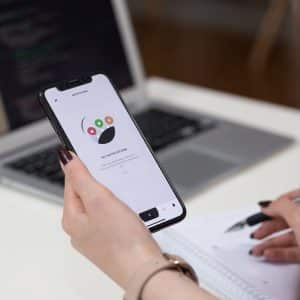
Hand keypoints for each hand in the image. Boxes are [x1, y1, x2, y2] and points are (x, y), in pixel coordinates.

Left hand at [58, 149, 163, 287]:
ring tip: (121, 186)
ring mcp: (96, 234)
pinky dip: (117, 206)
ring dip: (109, 193)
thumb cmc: (121, 239)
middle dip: (98, 179)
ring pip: (99, 204)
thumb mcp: (99, 200)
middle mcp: (81, 228)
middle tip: (111, 169)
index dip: (81, 165)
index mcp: (72, 217)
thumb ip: (81, 177)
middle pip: (85, 193)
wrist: (144, 268)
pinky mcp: (111, 238)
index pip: (72, 182)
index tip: (89, 152)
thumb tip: (65, 158)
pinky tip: (127, 205)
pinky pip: (109, 215)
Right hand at [250, 189, 299, 262]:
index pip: (288, 201)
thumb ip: (279, 206)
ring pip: (287, 238)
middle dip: (266, 229)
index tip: (260, 211)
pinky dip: (279, 253)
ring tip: (256, 249)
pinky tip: (268, 254)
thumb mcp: (297, 214)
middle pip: (285, 222)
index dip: (272, 206)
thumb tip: (266, 205)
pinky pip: (293, 252)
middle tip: (255, 234)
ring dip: (269, 244)